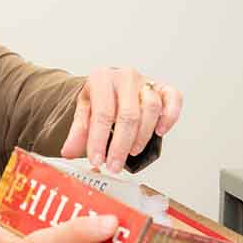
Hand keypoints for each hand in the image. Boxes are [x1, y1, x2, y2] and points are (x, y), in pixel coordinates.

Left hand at [60, 68, 182, 173]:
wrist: (110, 85)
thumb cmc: (99, 98)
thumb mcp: (83, 111)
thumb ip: (78, 131)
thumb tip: (68, 151)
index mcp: (101, 78)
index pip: (102, 113)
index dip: (99, 140)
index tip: (97, 160)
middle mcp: (125, 76)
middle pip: (128, 115)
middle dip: (121, 145)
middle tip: (114, 165)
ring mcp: (146, 81)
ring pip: (151, 109)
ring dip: (142, 136)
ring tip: (132, 151)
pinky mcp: (163, 87)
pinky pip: (173, 99)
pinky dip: (170, 116)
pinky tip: (160, 132)